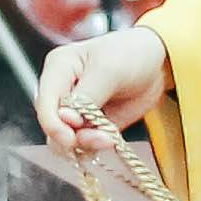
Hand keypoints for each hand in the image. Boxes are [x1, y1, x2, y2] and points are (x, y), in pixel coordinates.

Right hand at [37, 25, 170, 158]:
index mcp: (58, 68)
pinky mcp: (89, 125)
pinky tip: (111, 139)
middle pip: (52, 124)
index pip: (44, 102)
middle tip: (102, 138)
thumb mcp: (108, 69)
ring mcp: (75, 110)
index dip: (53, 124)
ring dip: (86, 143)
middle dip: (73, 136)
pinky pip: (83, 144)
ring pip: (65, 139)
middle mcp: (61, 91)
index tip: (70, 138)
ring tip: (109, 138)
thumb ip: (86, 95)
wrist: (156, 64)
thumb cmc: (130, 54)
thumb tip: (65, 119)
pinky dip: (95, 146)